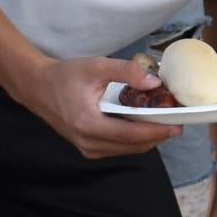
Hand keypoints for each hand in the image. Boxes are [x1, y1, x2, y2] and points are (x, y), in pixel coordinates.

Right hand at [20, 54, 175, 159]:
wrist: (38, 88)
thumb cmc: (65, 76)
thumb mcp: (96, 66)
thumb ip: (126, 72)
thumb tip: (154, 82)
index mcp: (88, 124)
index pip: (131, 134)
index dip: (157, 131)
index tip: (178, 124)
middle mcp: (88, 142)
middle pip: (134, 146)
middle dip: (158, 135)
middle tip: (178, 120)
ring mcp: (88, 149)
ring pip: (129, 149)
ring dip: (148, 137)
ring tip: (164, 120)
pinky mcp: (89, 148)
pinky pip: (120, 148)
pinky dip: (135, 138)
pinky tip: (145, 124)